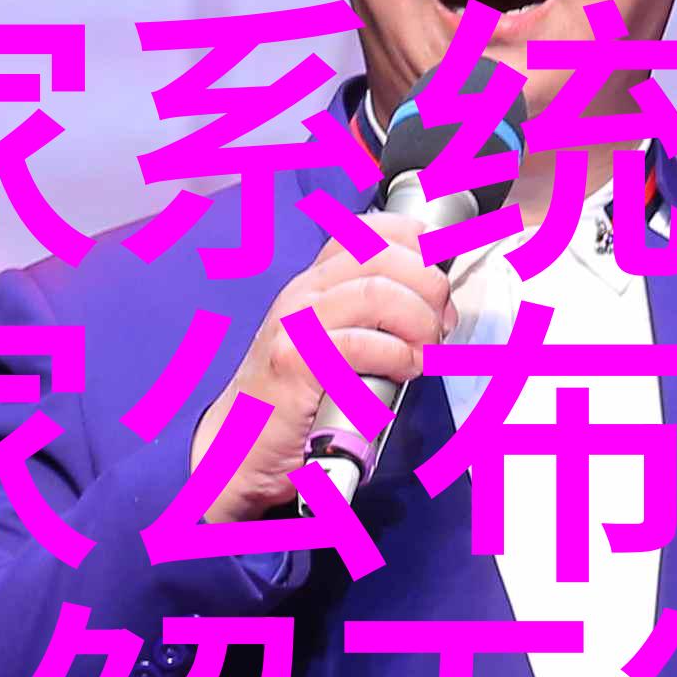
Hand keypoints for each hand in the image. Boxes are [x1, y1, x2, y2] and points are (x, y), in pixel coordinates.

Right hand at [199, 241, 458, 518]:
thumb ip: (376, 318)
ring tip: (422, 352)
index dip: (418, 245)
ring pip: (378, 293)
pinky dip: (397, 356)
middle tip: (438, 325)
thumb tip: (436, 307)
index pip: (372, 230)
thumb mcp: (334, 342)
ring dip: (418, 322)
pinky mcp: (296, 362)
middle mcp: (304, 292)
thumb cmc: (293, 401)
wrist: (238, 445)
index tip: (438, 282)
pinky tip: (402, 371)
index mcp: (316, 282)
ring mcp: (296, 324)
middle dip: (429, 287)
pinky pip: (361, 344)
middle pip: (384, 255)